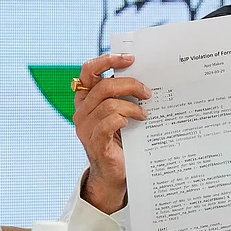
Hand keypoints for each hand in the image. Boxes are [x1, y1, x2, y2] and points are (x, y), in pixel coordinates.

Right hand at [73, 53, 150, 214]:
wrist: (116, 172)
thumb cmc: (122, 139)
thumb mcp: (122, 111)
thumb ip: (124, 94)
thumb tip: (146, 74)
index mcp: (86, 97)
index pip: (89, 70)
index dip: (108, 60)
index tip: (130, 58)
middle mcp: (81, 110)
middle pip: (103, 86)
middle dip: (130, 85)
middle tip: (148, 93)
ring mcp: (85, 128)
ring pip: (108, 105)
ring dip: (132, 106)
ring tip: (145, 114)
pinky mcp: (94, 143)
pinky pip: (107, 123)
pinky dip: (123, 119)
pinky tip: (134, 123)